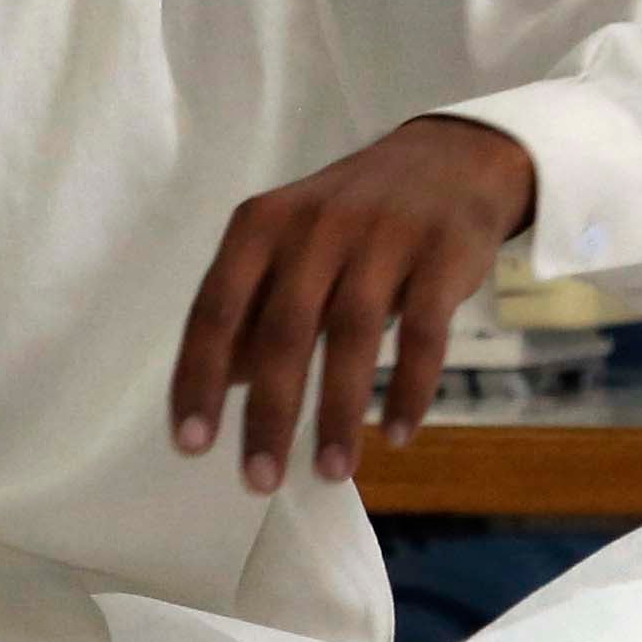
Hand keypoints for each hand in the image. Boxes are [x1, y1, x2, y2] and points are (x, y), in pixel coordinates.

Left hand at [174, 115, 540, 495]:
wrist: (449, 159)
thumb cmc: (350, 221)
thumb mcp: (289, 248)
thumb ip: (254, 308)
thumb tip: (220, 387)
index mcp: (262, 226)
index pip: (216, 309)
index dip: (200, 379)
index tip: (192, 445)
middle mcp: (315, 226)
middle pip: (282, 331)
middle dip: (269, 414)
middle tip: (259, 481)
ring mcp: (383, 236)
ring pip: (352, 335)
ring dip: (338, 413)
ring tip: (330, 472)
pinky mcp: (442, 253)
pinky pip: (424, 333)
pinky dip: (409, 389)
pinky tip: (396, 434)